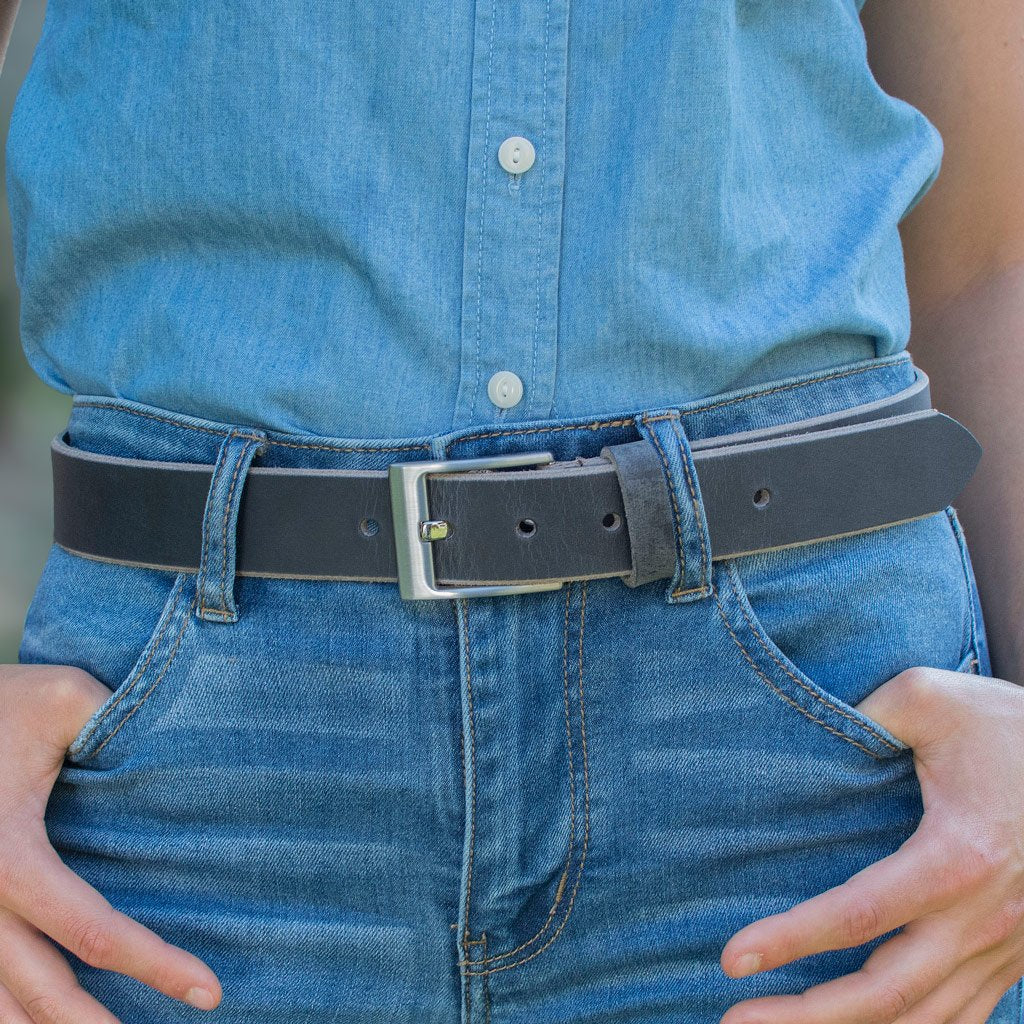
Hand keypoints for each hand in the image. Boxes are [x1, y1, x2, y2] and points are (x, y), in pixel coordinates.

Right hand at [0, 664, 221, 1021]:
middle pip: (41, 993)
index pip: (93, 932)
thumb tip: (182, 735)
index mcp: (8, 856)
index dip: (155, 965)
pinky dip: (13, 1007)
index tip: (207, 989)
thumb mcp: (64, 698)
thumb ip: (119, 718)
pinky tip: (49, 1019)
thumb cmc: (0, 704)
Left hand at [718, 664, 1023, 1023]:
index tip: (733, 958)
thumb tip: (809, 722)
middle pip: (887, 991)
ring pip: (926, 1019)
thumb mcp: (933, 698)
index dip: (790, 939)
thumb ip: (868, 711)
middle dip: (807, 1015)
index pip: (858, 915)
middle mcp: (985, 917)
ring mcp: (1008, 946)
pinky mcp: (1018, 955)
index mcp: (957, 856)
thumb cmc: (1009, 727)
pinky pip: (965, 1015)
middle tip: (735, 1018)